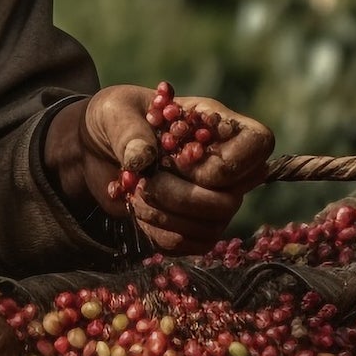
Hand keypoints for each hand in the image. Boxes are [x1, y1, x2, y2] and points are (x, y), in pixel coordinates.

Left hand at [49, 85, 274, 253]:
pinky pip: (190, 244)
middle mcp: (225, 165)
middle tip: (147, 181)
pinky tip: (139, 209)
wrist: (95, 151)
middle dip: (181, 196)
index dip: (227, 164)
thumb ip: (128, 131)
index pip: (260, 144)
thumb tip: (144, 159)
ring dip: (166, 214)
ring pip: (212, 226)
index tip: (182, 160)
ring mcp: (213, 199)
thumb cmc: (113, 120)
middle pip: (232, 199)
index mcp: (217, 125)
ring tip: (137, 192)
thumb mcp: (113, 111)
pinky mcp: (194, 227)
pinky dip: (158, 232)